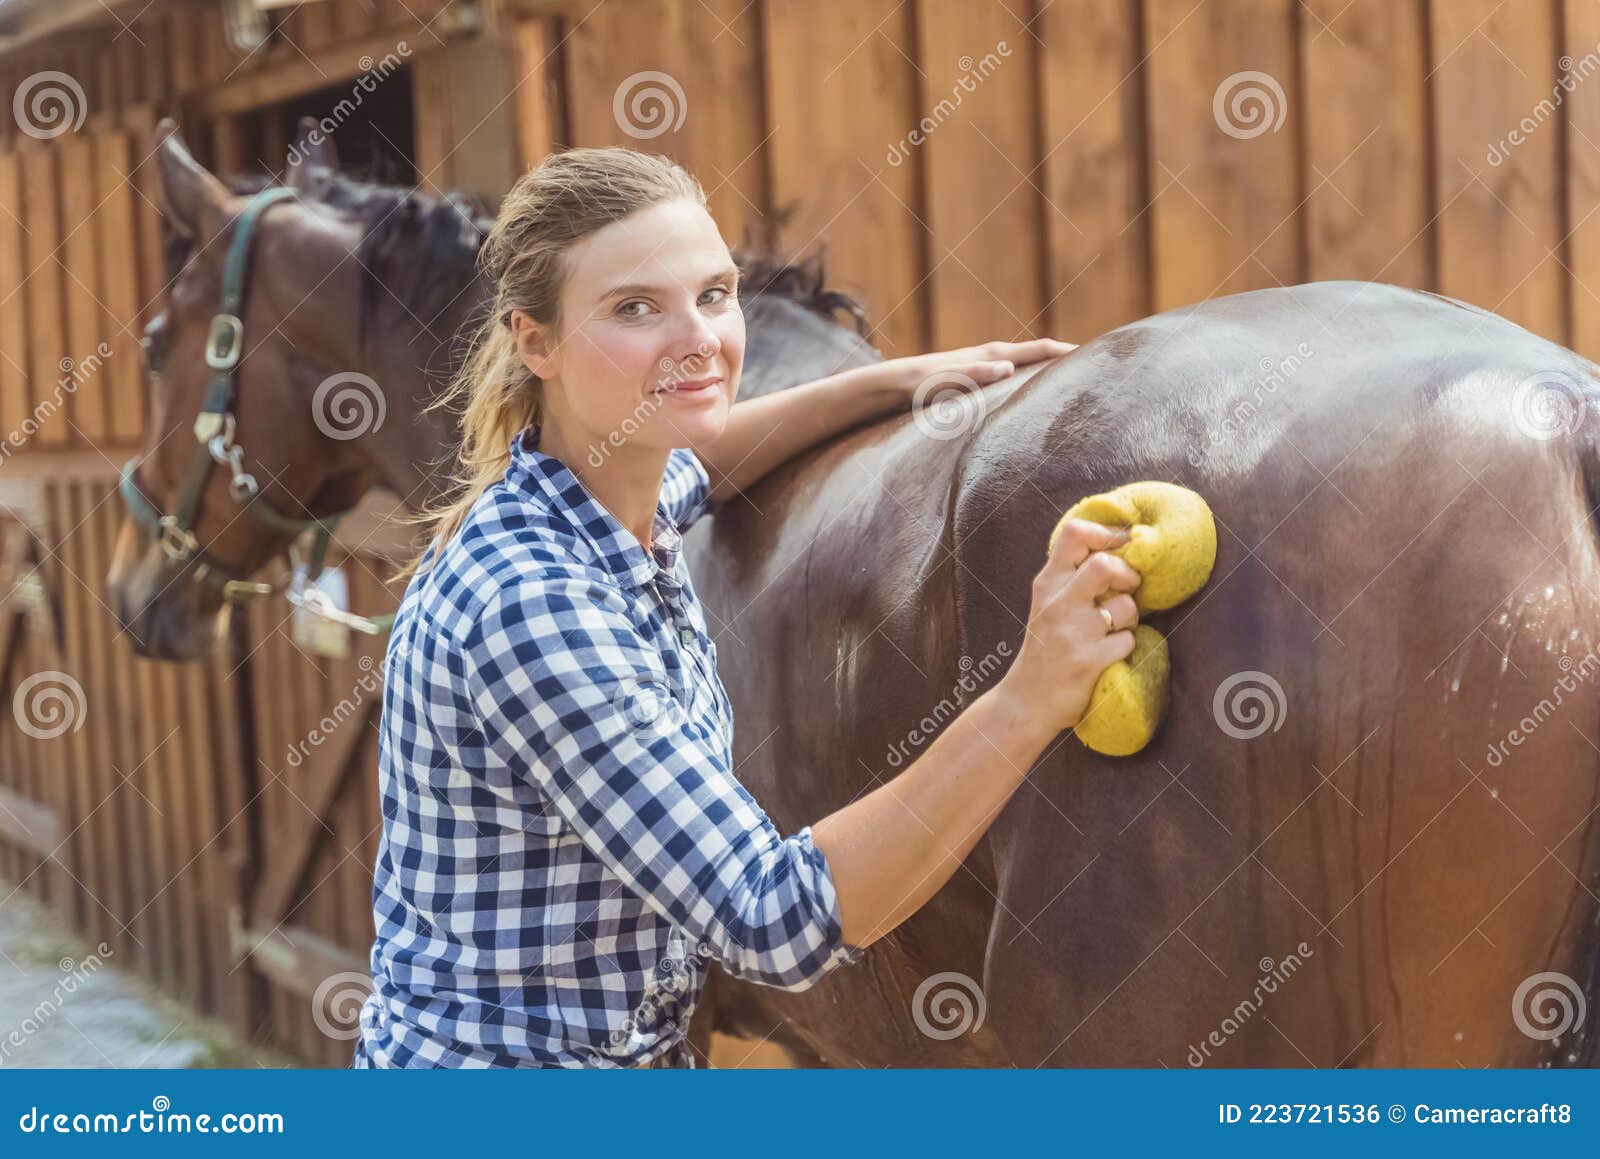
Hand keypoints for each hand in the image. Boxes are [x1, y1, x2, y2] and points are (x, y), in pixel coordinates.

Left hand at [882, 338, 1077, 401]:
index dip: (1067, 350)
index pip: (1038, 349)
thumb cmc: (917, 384)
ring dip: (1049, 367)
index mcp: (991, 356)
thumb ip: (974, 374)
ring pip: (1027, 363)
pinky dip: (1030, 377)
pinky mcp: (978, 376)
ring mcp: (985, 365)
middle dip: (1066, 356)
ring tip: (1076, 377)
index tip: (1096, 353)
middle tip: (1099, 365)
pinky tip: (1035, 390)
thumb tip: (1008, 368)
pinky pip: (1013, 374)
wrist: (893, 382)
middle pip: (1038, 353)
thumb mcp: (944, 380)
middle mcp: (992, 356)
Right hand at [998, 519, 1141, 733]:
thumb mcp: (1048, 604)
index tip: (1125, 545)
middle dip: (1128, 575)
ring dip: (1131, 618)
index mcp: (1047, 583)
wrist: (1026, 702)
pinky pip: (1128, 641)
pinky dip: (1126, 647)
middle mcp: (1056, 603)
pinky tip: (1109, 654)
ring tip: (1115, 629)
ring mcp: (1071, 633)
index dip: (1110, 533)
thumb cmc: (1045, 649)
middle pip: (1105, 564)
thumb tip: (1120, 548)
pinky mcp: (1086, 661)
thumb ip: (1073, 576)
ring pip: (1126, 606)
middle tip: (1128, 590)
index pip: (1076, 533)